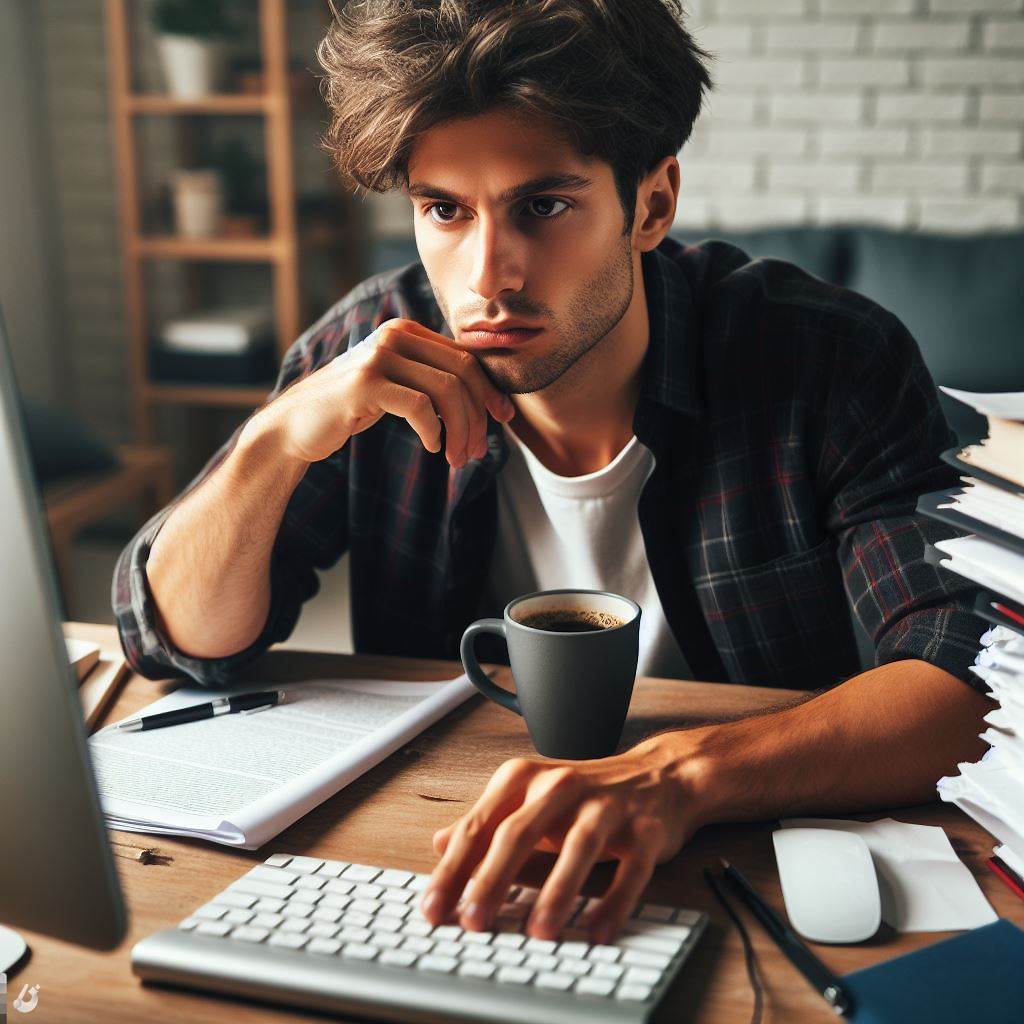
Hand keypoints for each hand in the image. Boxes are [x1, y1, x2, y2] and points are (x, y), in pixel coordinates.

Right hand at [250, 317, 514, 466]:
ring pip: (447, 391)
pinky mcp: (366, 383)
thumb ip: (431, 378)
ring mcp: (378, 356)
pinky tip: (432, 448)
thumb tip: (487, 399)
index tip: (503, 420)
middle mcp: (394, 335)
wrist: (296, 426)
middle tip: (480, 450)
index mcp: (407, 331)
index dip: (490, 390)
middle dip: (479, 415)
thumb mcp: (397, 385)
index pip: (465, 358)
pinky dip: (433, 432)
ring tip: (457, 458)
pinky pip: (420, 407)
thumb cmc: (352, 409)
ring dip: (461, 430)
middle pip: (463, 372)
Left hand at [420, 738, 705, 944]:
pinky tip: (598, 930)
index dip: (453, 869)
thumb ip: (487, 821)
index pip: (479, 825)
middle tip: (473, 921)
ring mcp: (607, 806)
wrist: (659, 775)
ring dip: (556, 891)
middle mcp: (562, 786)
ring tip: (538, 932)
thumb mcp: (530, 799)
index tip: (434, 909)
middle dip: (493, 879)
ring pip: (577, 847)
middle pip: (520, 832)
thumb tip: (438, 844)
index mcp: (525, 778)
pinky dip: (614, 901)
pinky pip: (629, 868)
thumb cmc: (586, 794)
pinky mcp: (646, 829)